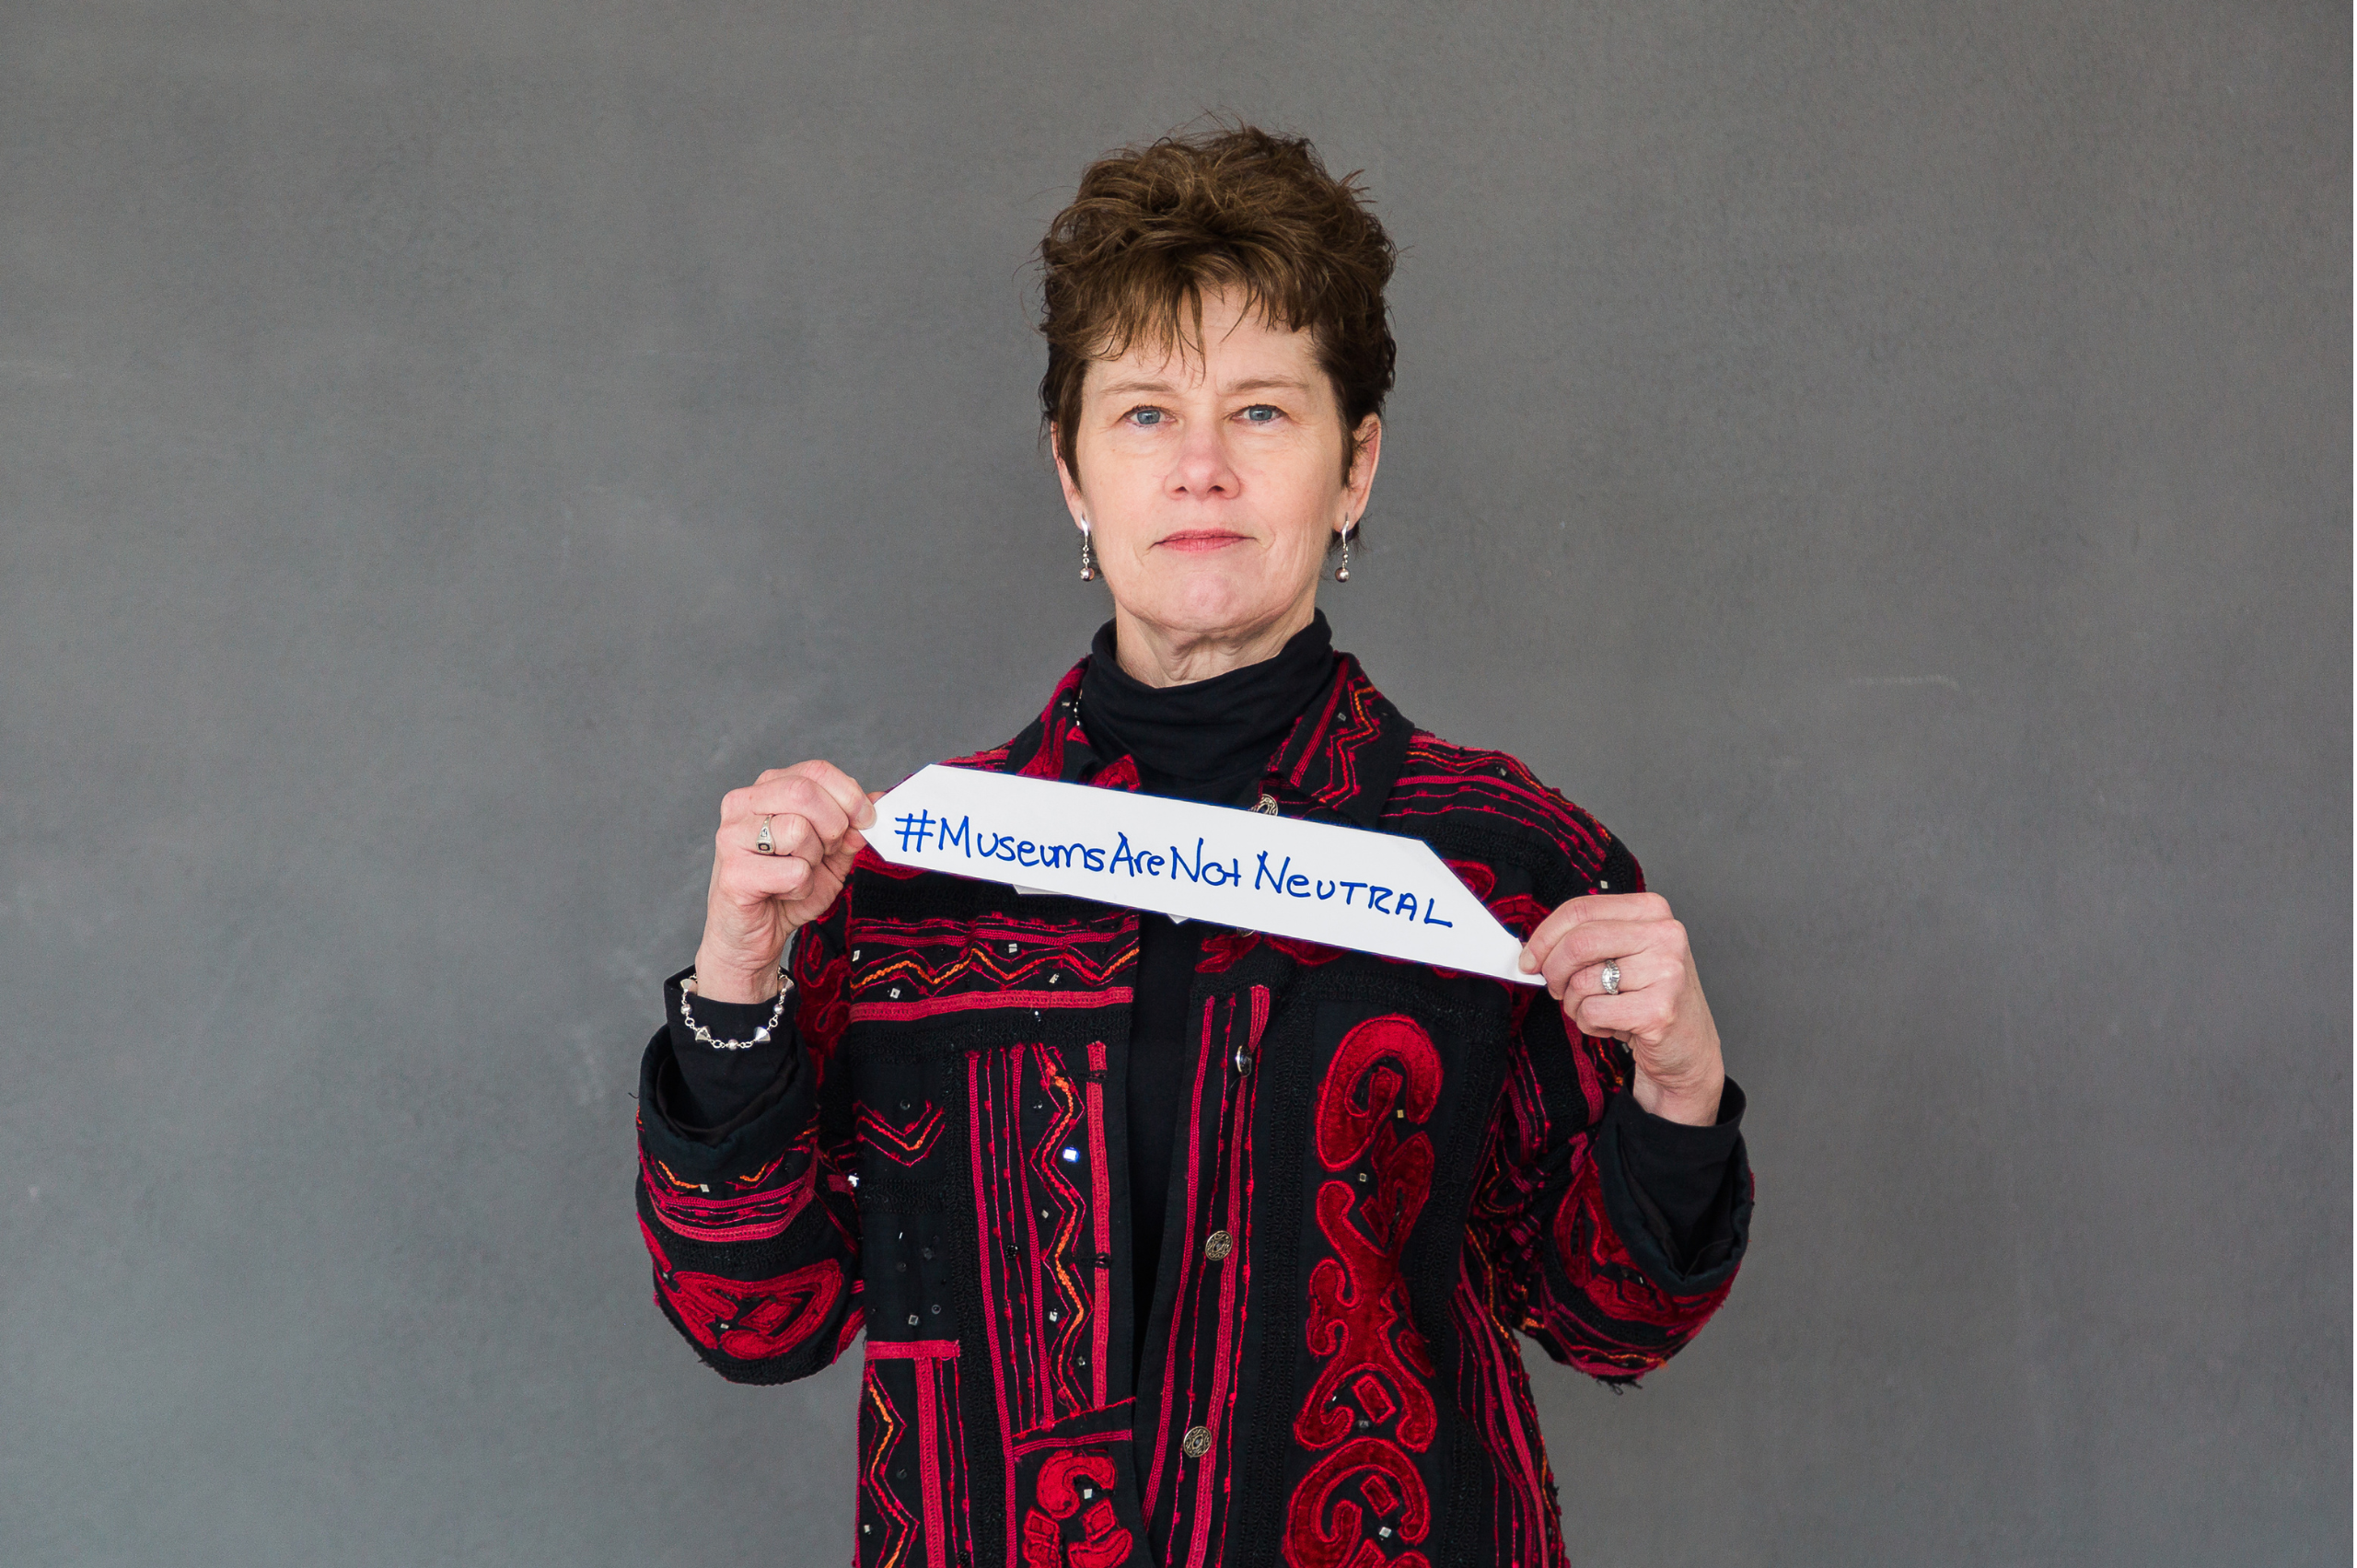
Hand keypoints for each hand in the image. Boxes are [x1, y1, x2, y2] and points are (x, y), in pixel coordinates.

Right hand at [693, 761, 876, 1002]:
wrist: (753, 935)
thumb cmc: (787, 888)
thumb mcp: (831, 854)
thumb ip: (851, 828)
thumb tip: (878, 802)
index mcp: (767, 789)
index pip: (816, 770)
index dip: (850, 795)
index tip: (866, 821)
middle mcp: (742, 804)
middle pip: (805, 792)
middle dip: (833, 826)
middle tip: (828, 852)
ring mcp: (731, 836)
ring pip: (798, 830)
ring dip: (813, 861)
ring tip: (796, 874)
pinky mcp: (733, 872)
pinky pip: (793, 871)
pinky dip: (801, 888)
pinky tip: (782, 893)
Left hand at [1518, 891, 1724, 1125]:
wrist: (1688, 1047)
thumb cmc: (1648, 996)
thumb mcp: (1624, 953)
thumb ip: (1586, 938)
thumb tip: (1533, 949)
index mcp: (1652, 910)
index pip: (1581, 909)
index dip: (1544, 936)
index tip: (1529, 958)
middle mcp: (1665, 935)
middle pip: (1578, 942)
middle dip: (1553, 971)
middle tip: (1556, 988)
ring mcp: (1666, 972)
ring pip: (1582, 981)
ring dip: (1574, 1004)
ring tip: (1599, 1009)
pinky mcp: (1659, 1010)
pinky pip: (1592, 1012)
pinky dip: (1589, 1024)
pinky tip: (1613, 1025)